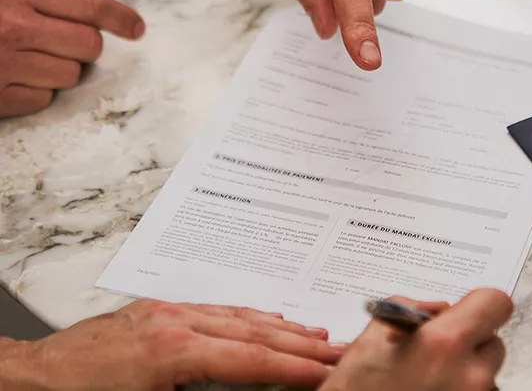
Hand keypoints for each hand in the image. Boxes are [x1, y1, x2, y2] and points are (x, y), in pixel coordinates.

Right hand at [0, 0, 144, 117]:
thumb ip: (46, 2)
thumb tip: (98, 21)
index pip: (89, 5)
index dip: (120, 18)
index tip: (137, 28)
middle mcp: (15, 27)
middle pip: (89, 44)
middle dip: (83, 47)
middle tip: (56, 42)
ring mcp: (5, 64)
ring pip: (70, 75)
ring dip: (58, 70)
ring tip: (27, 58)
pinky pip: (43, 100)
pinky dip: (34, 92)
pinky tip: (12, 77)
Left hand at [0, 300, 344, 389]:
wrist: (29, 379)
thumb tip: (243, 388)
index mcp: (176, 351)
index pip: (253, 360)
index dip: (296, 368)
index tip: (329, 372)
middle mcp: (178, 322)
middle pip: (255, 331)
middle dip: (302, 343)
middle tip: (339, 349)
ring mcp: (168, 312)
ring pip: (240, 316)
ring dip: (283, 326)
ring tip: (317, 335)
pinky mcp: (158, 311)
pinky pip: (217, 309)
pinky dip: (249, 316)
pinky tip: (266, 320)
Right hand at [320, 289, 512, 390]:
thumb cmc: (354, 390)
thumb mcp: (371, 338)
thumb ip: (411, 309)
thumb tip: (437, 308)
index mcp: (445, 344)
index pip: (495, 303)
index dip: (480, 304)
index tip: (467, 310)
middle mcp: (470, 376)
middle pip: (493, 342)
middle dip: (469, 342)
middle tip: (438, 351)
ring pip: (486, 374)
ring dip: (465, 372)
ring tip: (428, 379)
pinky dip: (459, 390)